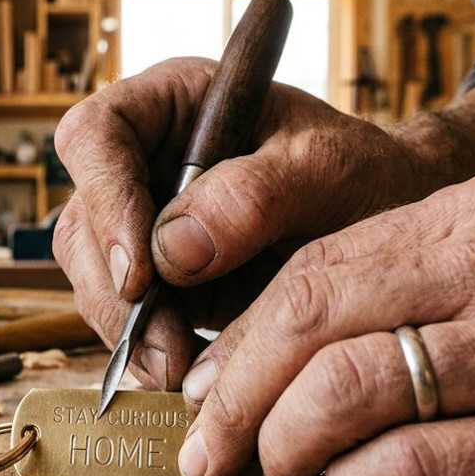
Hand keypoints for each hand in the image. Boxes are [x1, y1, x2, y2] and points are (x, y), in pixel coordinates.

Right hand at [53, 58, 421, 389]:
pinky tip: (183, 372)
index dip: (104, 199)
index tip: (140, 270)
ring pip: (93, 276)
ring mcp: (144, 222)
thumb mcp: (327, 170)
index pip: (95, 135)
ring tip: (178, 369)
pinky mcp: (158, 279)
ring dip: (125, 329)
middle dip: (113, 289)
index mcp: (172, 103)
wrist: (392, 223)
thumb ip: (254, 196)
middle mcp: (143, 160)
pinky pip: (124, 315)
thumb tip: (170, 248)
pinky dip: (144, 348)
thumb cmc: (365, 174)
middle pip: (82, 220)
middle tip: (162, 347)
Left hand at [181, 169, 474, 475]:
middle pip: (311, 319)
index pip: (316, 265)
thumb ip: (402, 289)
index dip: (239, 337)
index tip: (204, 387)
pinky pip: (411, 471)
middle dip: (234, 396)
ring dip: (283, 450)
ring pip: (344, 392)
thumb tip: (262, 353)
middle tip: (207, 450)